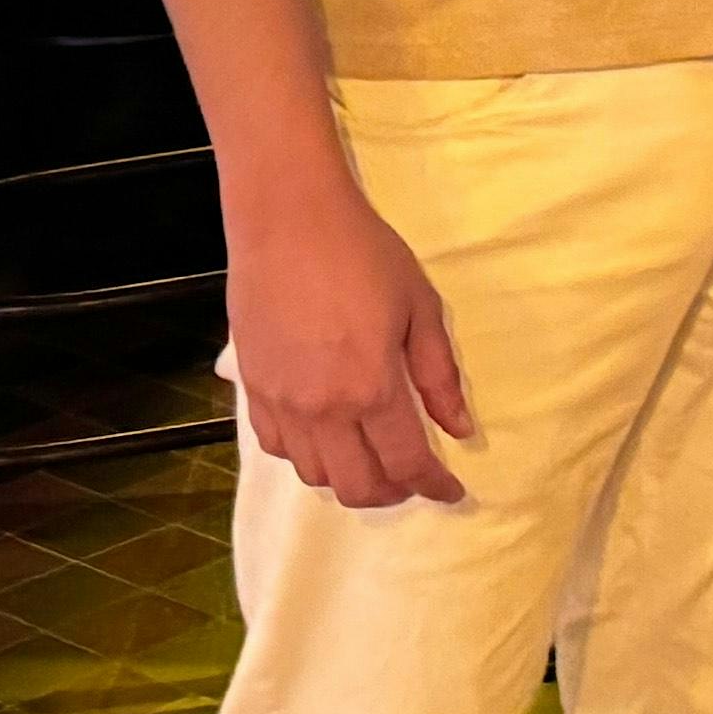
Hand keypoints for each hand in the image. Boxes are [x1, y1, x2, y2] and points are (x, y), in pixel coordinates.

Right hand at [227, 164, 475, 506]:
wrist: (288, 220)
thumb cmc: (362, 253)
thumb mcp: (419, 306)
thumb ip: (439, 375)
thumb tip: (461, 429)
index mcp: (372, 388)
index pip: (407, 463)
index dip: (433, 485)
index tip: (451, 490)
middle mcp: (323, 409)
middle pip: (357, 486)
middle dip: (392, 493)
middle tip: (412, 477)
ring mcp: (282, 403)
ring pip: (314, 475)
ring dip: (348, 478)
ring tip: (370, 456)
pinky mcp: (252, 389)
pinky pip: (277, 447)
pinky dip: (306, 455)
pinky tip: (326, 434)